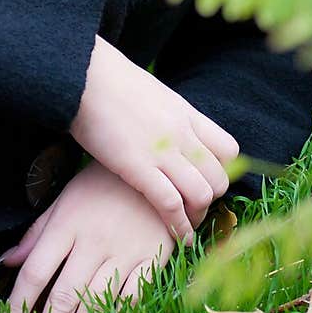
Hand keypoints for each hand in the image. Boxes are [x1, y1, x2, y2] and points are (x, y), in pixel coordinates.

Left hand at [0, 159, 179, 312]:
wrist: (157, 168)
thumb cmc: (103, 185)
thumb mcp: (65, 199)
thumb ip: (37, 233)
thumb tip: (5, 262)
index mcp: (67, 224)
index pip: (36, 272)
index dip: (19, 305)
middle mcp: (94, 241)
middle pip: (63, 296)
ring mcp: (125, 253)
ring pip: (96, 304)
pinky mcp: (152, 260)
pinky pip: (133, 299)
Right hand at [69, 35, 238, 245]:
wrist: (82, 74)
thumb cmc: (108, 82)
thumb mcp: (152, 94)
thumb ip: (166, 116)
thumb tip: (166, 130)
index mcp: (186, 114)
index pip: (229, 150)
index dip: (223, 172)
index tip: (205, 183)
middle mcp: (182, 134)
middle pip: (220, 178)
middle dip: (212, 200)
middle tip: (195, 210)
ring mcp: (162, 151)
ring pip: (203, 194)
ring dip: (197, 217)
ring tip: (185, 227)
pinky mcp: (138, 166)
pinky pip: (171, 204)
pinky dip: (178, 226)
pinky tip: (176, 239)